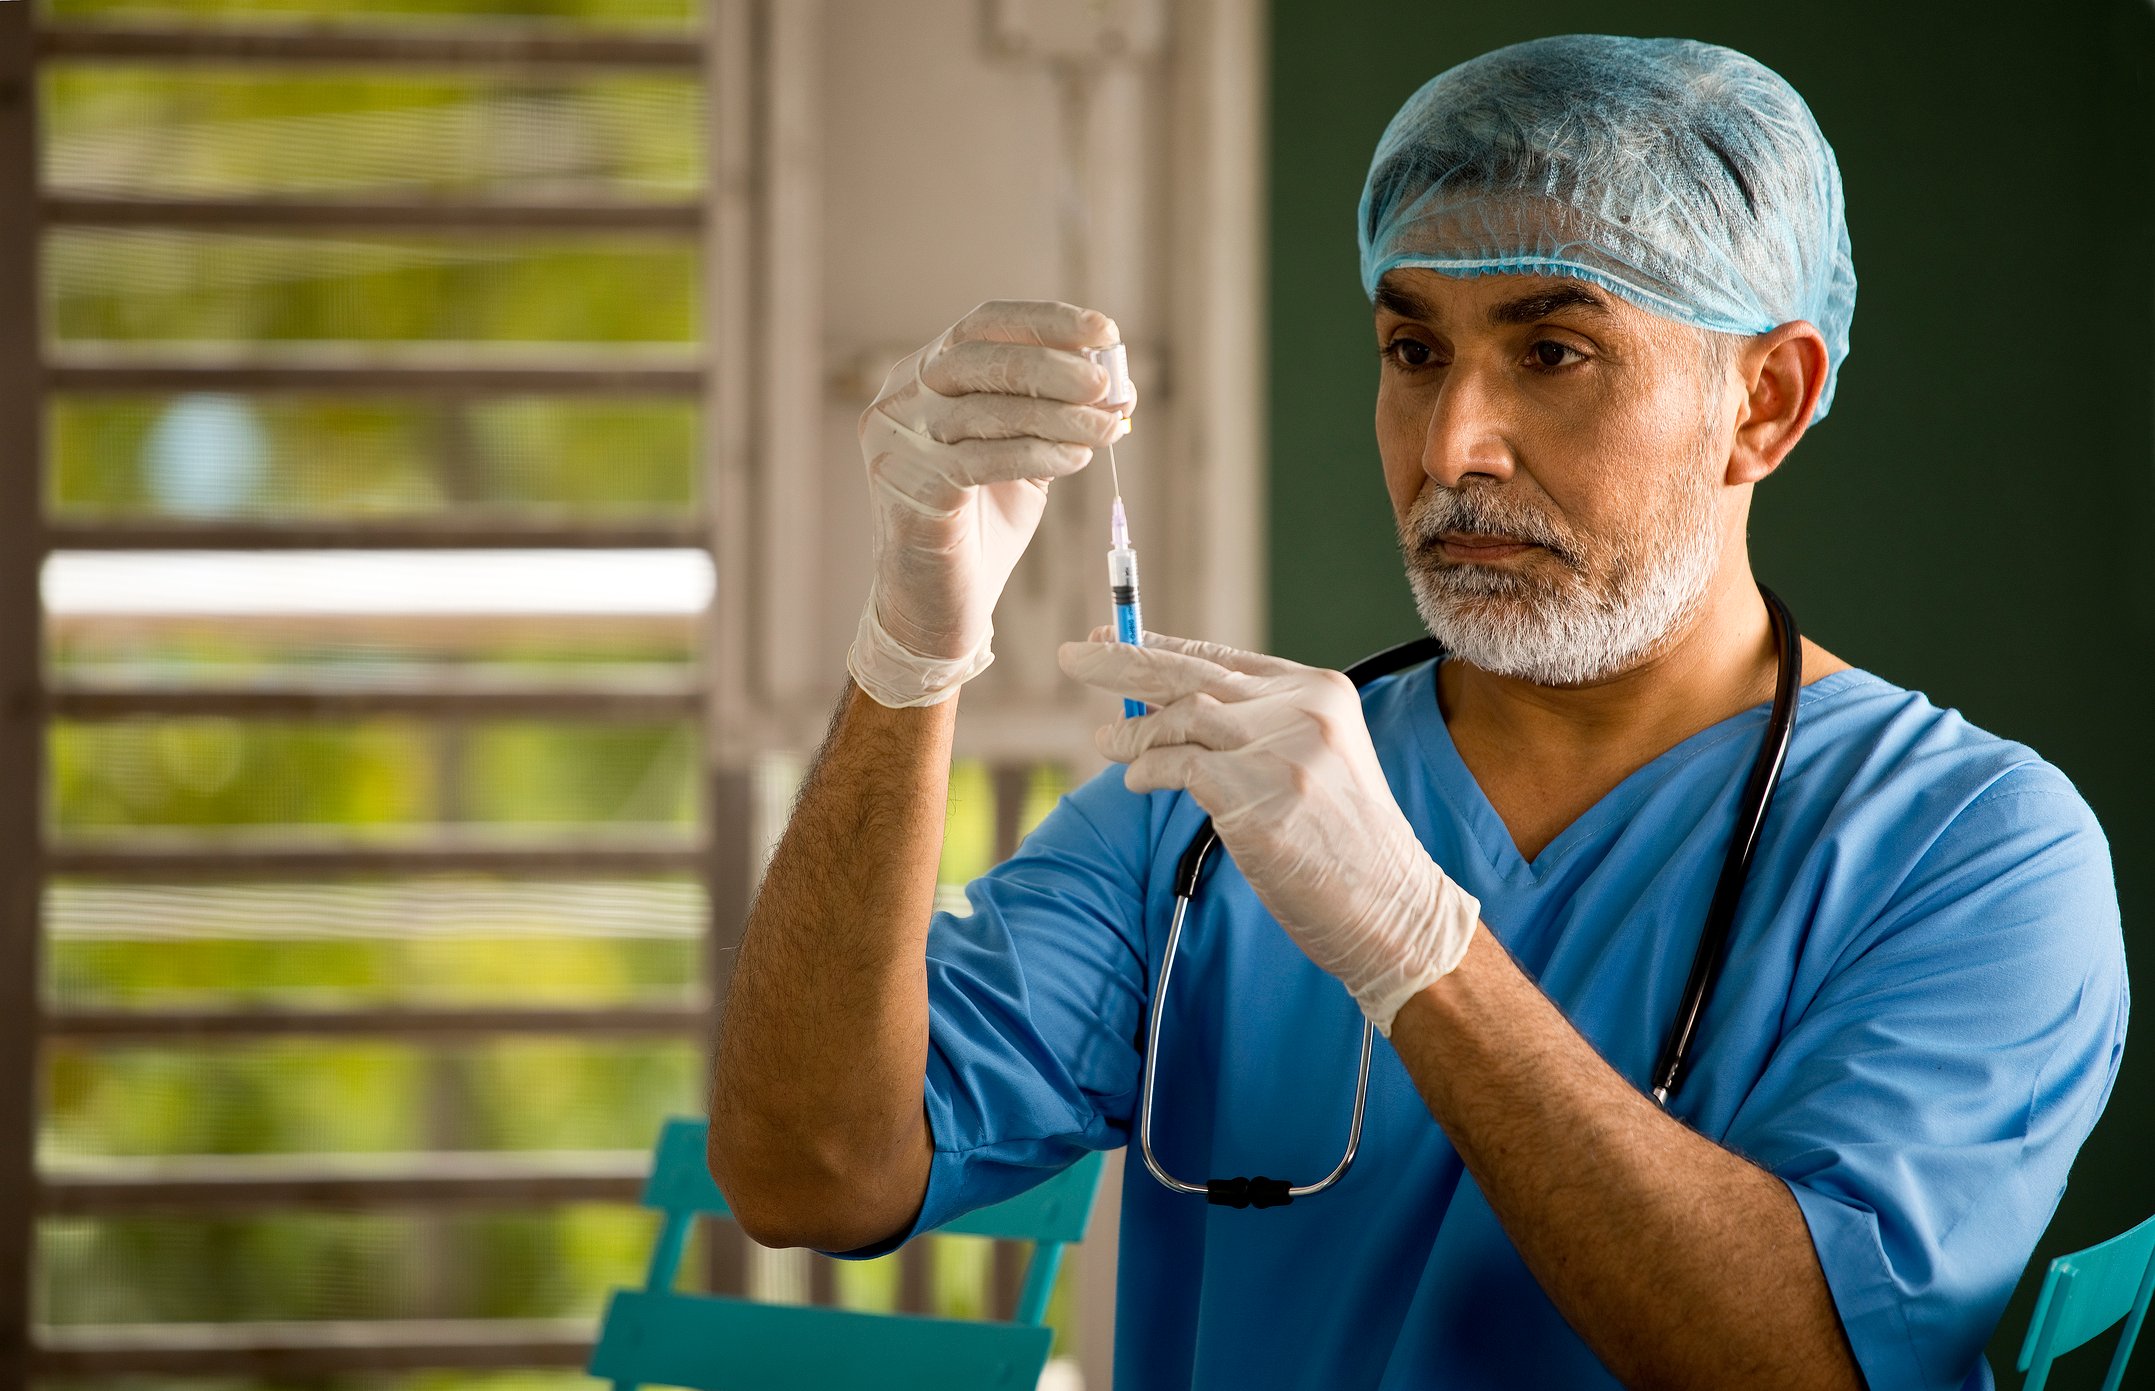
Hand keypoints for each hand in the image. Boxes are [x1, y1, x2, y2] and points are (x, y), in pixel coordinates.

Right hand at [849, 301, 1132, 707]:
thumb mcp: (1024, 455)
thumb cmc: (980, 526)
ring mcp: (898, 444)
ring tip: (1108, 428)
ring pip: (986, 410)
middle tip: (1106, 385)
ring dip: (1058, 415)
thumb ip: (1057, 414)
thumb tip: (1118, 384)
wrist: (938, 605)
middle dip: (1053, 366)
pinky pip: (982, 459)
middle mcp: (899, 400)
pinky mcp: (910, 489)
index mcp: (922, 376)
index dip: (1046, 322)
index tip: (1106, 332)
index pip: (982, 325)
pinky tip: (1076, 458)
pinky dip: (1038, 453)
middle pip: (980, 358)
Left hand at [1058, 631, 1480, 1033]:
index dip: (1162, 646)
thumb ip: (1258, 731)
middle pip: (1192, 672)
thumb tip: (1168, 711)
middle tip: (1073, 657)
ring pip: (1181, 716)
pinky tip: (1135, 780)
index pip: (1224, 658)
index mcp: (1319, 692)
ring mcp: (1282, 749)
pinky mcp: (1259, 793)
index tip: (1113, 640)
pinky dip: (1147, 770)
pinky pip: (1178, 764)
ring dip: (1132, 731)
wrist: (1395, 909)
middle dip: (1124, 663)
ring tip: (1106, 741)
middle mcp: (1302, 708)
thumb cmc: (1346, 849)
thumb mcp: (1315, 765)